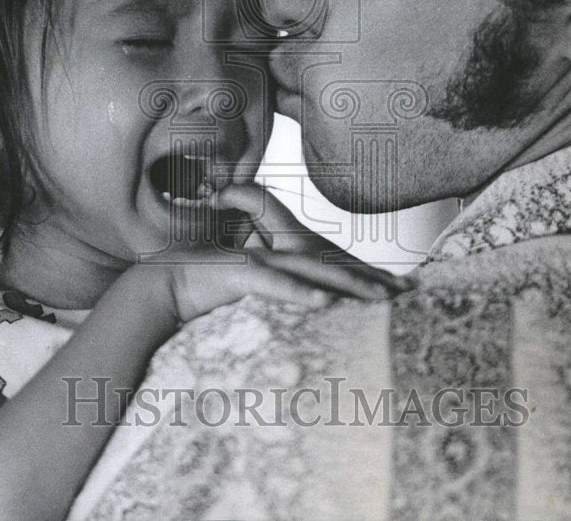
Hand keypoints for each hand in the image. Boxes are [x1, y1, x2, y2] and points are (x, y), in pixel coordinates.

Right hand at [136, 185, 411, 322]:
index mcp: (282, 259)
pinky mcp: (238, 272)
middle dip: (370, 280)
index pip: (332, 266)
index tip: (398, 289)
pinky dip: (297, 292)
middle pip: (331, 266)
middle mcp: (275, 254)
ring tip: (378, 298)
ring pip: (310, 271)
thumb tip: (308, 315)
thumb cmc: (208, 292)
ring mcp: (258, 260)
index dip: (365, 274)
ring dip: (346, 284)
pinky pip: (272, 282)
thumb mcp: (252, 297)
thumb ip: (279, 302)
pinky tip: (323, 302)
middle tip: (405, 293)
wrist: (164, 284)